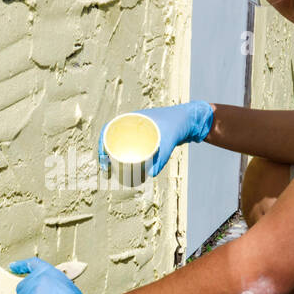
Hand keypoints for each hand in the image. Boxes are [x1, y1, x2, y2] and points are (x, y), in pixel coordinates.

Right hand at [97, 101, 213, 176]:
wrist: (191, 120)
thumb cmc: (178, 124)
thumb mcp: (169, 140)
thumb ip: (162, 157)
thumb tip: (150, 175)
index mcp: (132, 119)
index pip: (108, 130)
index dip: (101, 144)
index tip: (102, 158)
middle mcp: (133, 125)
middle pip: (113, 140)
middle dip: (105, 156)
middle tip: (106, 171)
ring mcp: (139, 133)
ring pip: (121, 146)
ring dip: (114, 159)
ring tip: (112, 173)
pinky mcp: (147, 141)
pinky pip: (131, 149)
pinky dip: (125, 158)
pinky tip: (125, 169)